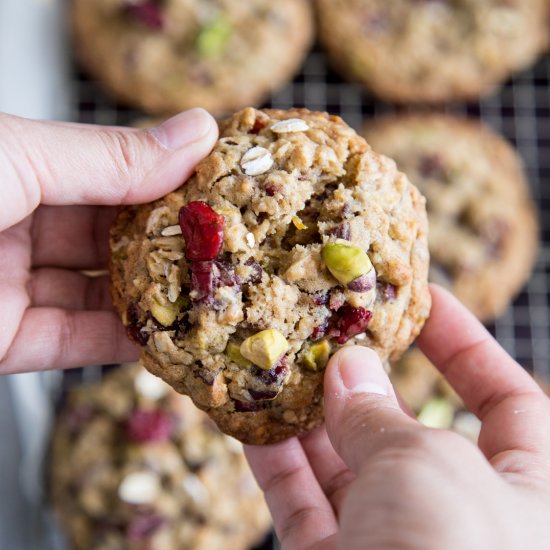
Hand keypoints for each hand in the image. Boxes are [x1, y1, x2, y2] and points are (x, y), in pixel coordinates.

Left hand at [0, 109, 217, 373]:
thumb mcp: (15, 159)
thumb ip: (111, 156)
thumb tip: (196, 132)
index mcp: (14, 163)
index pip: (112, 168)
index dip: (169, 176)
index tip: (222, 185)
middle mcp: (12, 219)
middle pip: (111, 231)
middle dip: (169, 242)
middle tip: (226, 247)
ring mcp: (6, 282)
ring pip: (99, 289)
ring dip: (154, 296)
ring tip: (210, 294)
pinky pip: (75, 339)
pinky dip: (121, 340)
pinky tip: (164, 334)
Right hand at [246, 285, 549, 549]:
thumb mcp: (429, 469)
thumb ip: (382, 416)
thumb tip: (350, 367)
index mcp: (533, 493)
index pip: (507, 399)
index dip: (464, 344)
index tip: (420, 299)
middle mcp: (464, 520)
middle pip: (411, 426)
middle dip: (366, 377)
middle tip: (326, 328)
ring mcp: (396, 546)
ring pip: (348, 464)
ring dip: (309, 414)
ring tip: (279, 361)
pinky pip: (305, 504)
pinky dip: (276, 462)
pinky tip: (250, 418)